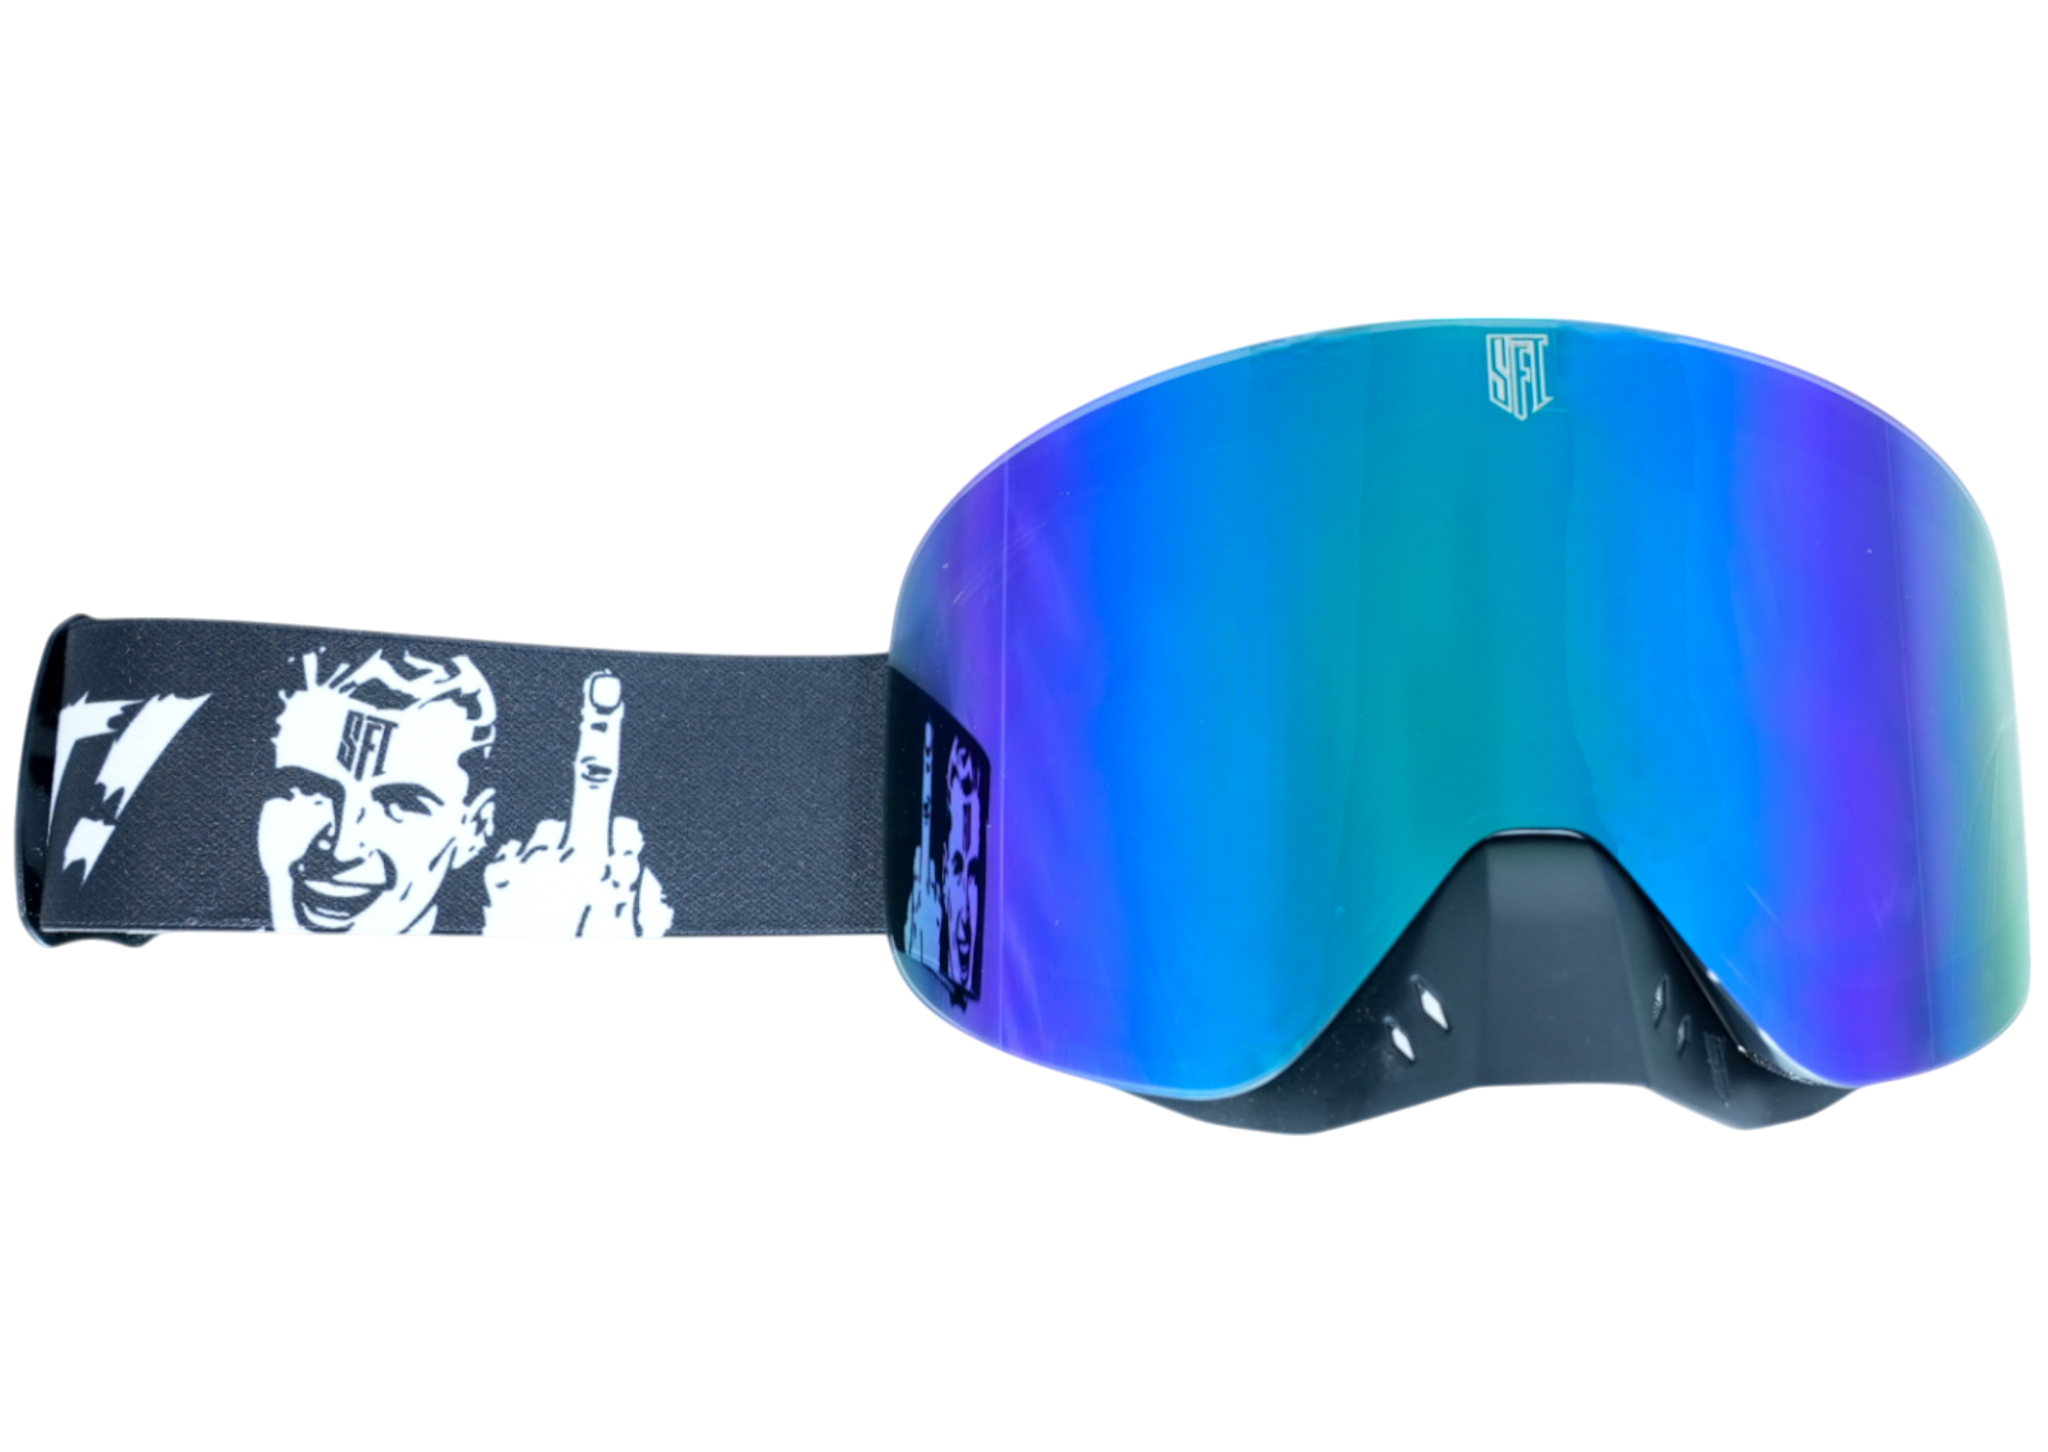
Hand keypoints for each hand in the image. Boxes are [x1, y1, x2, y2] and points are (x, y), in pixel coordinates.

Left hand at [481, 671, 674, 939]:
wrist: (530, 956)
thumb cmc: (579, 946)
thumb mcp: (630, 932)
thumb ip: (642, 896)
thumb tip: (628, 850)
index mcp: (588, 868)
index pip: (600, 787)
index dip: (601, 732)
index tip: (602, 686)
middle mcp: (546, 858)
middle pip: (593, 828)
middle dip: (604, 857)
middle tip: (606, 906)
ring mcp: (517, 870)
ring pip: (555, 847)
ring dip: (564, 874)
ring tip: (566, 923)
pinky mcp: (498, 882)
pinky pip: (525, 864)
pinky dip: (533, 884)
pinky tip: (535, 919)